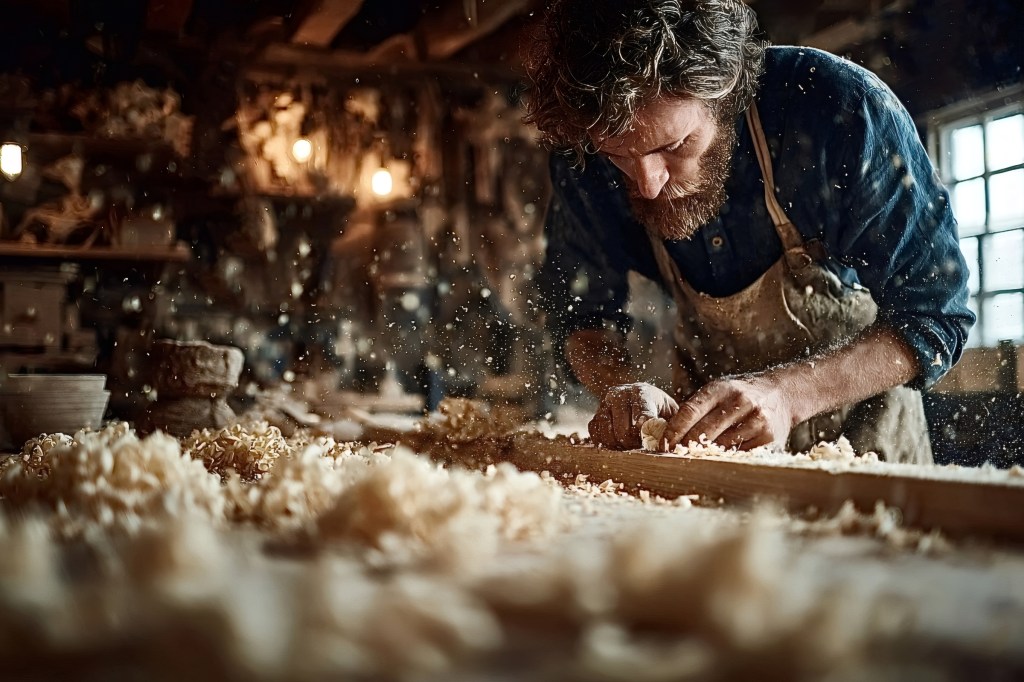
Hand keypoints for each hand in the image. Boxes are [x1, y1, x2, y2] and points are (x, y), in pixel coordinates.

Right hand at [589, 382, 678, 449]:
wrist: (644, 401)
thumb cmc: (660, 410)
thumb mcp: (671, 414)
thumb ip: (671, 425)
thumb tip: (662, 442)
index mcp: (642, 392)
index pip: (642, 409)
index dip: (644, 424)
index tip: (645, 433)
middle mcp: (620, 394)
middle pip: (623, 429)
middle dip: (634, 442)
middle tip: (641, 443)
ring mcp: (605, 405)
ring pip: (607, 434)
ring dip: (619, 445)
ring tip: (630, 443)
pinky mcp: (596, 416)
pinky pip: (596, 434)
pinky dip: (606, 443)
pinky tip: (617, 442)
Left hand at [662, 375, 794, 450]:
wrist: (782, 394)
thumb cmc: (740, 395)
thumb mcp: (719, 391)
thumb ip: (698, 408)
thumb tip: (669, 433)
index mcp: (721, 389)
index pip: (690, 411)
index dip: (673, 430)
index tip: (663, 444)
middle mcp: (740, 402)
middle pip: (704, 432)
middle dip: (685, 447)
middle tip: (671, 458)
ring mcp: (756, 420)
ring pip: (721, 446)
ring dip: (704, 456)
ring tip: (691, 462)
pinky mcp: (769, 437)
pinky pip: (740, 454)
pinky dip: (726, 459)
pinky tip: (717, 462)